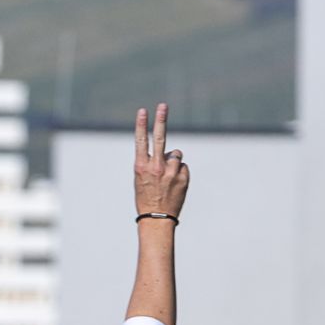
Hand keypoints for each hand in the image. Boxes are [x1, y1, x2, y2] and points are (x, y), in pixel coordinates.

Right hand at [132, 103, 188, 219]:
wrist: (157, 218)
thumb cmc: (146, 197)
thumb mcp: (141, 179)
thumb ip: (154, 162)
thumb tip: (173, 152)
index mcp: (141, 167)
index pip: (141, 141)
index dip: (142, 124)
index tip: (143, 110)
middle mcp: (156, 167)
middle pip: (160, 138)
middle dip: (161, 120)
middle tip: (163, 105)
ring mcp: (171, 172)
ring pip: (176, 154)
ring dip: (173, 161)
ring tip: (167, 177)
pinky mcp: (183, 177)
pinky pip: (183, 167)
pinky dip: (180, 172)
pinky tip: (174, 184)